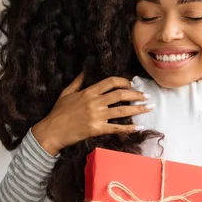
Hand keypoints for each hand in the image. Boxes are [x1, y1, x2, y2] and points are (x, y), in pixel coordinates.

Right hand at [31, 73, 152, 155]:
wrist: (51, 131)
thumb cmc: (58, 112)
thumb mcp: (66, 92)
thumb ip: (78, 81)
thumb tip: (85, 70)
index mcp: (88, 92)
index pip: (111, 82)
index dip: (124, 82)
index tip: (132, 84)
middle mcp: (94, 102)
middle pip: (120, 95)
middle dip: (136, 95)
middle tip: (147, 95)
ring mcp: (96, 116)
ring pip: (122, 111)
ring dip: (138, 109)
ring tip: (150, 108)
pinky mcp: (97, 129)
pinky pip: (116, 128)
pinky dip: (129, 128)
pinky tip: (139, 127)